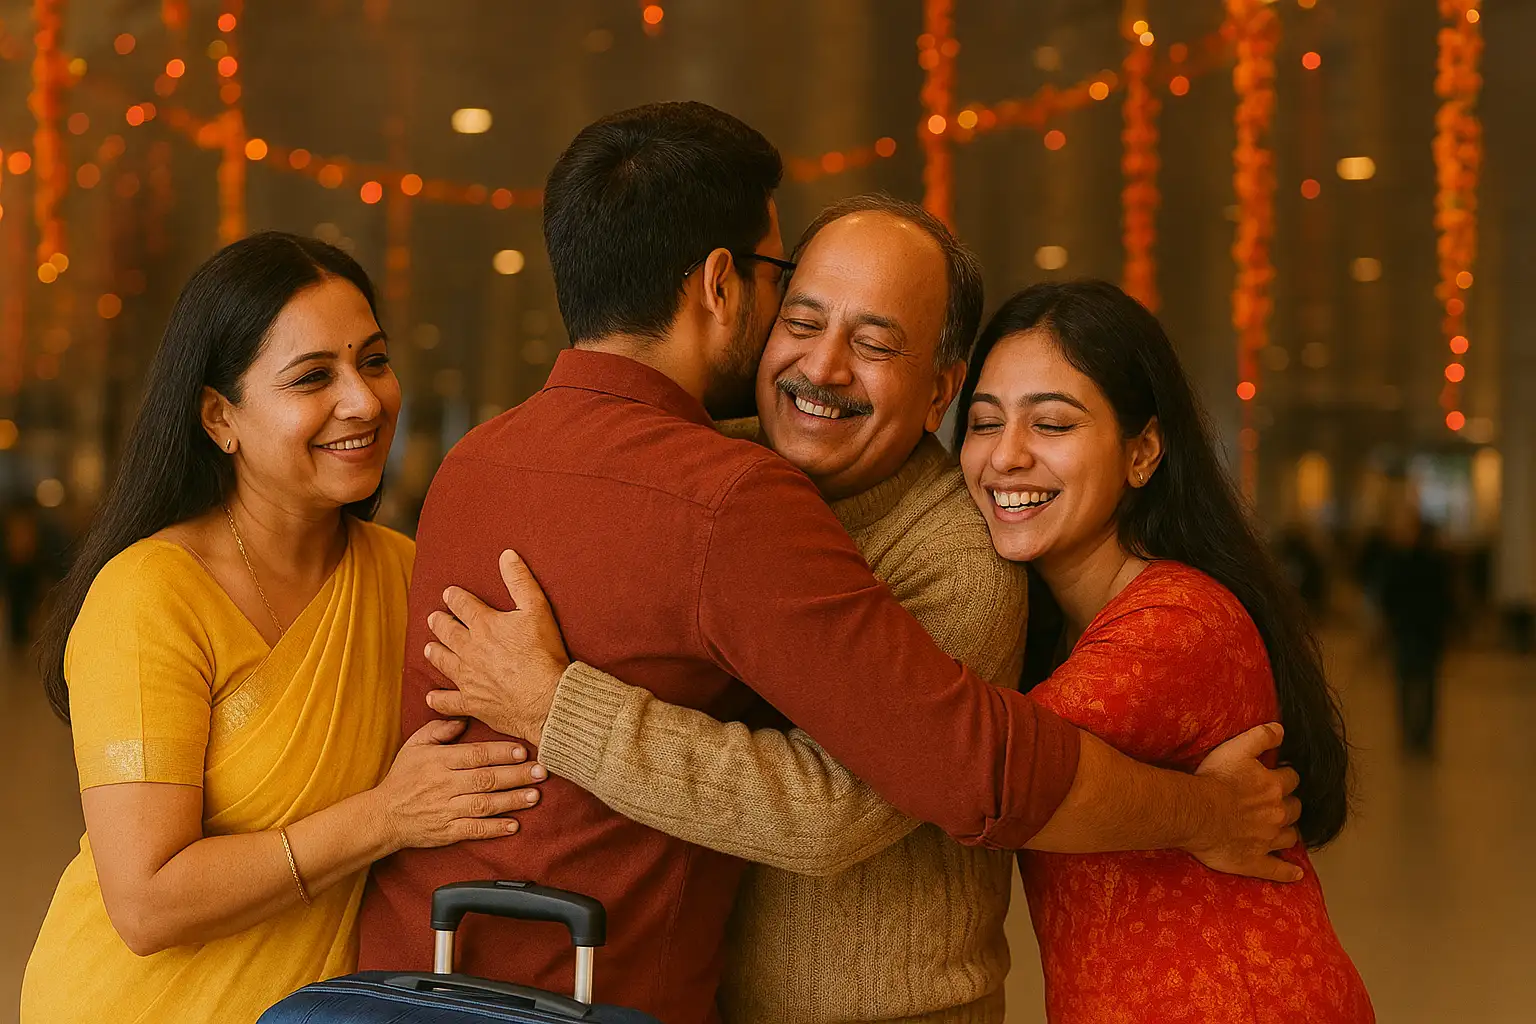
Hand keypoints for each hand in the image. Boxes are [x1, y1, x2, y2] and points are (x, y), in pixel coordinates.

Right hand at [373, 718, 546, 850]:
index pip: (475, 755)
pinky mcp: (447, 831)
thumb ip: (440, 729)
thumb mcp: (415, 745)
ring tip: (535, 796)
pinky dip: (494, 828)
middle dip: (516, 775)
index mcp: (438, 761)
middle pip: (486, 779)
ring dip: (512, 800)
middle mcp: (444, 785)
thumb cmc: (402, 778)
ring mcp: (446, 809)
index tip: (523, 750)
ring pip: (484, 804)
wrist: (382, 816)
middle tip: (541, 772)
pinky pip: (473, 830)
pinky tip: (514, 825)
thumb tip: (465, 719)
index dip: (501, 753)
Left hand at [424, 549, 570, 743]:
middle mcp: (470, 650)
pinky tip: (432, 696)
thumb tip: (507, 555)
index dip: (455, 598)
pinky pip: (448, 701)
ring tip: (429, 648)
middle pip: (448, 632)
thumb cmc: (543, 653)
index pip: (463, 606)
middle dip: (439, 623)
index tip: (448, 594)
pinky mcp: (472, 702)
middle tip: (432, 619)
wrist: (545, 698)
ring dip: (435, 653)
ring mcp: (468, 677)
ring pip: (444, 662)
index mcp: (484, 625)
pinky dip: (439, 699)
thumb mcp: (537, 609)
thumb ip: (520, 581)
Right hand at [1184, 723, 1303, 882]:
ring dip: (1288, 831)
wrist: (1195, 812)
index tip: (1277, 776)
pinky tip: (1295, 873)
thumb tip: (1282, 730)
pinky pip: (1277, 870)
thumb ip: (1261, 736)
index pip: (1292, 779)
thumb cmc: (1213, 780)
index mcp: (1274, 787)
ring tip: (1281, 829)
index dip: (1285, 776)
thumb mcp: (1236, 748)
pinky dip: (1288, 872)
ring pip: (1291, 837)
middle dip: (1289, 804)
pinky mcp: (1255, 861)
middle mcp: (1277, 814)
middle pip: (1295, 808)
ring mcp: (1267, 840)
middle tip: (1276, 802)